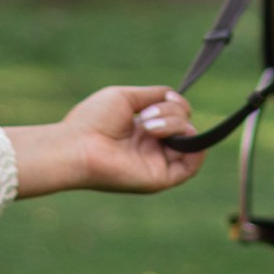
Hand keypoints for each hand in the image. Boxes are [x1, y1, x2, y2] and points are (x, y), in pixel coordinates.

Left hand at [6, 86, 203, 197]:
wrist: (77, 146)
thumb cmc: (93, 121)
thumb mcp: (127, 98)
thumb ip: (154, 95)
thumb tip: (176, 96)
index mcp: (142, 130)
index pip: (176, 115)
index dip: (176, 103)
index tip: (165, 96)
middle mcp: (152, 147)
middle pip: (184, 124)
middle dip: (173, 111)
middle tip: (146, 117)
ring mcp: (157, 162)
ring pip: (189, 139)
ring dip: (176, 124)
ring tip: (148, 125)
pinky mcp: (159, 178)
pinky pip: (191, 166)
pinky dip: (196, 147)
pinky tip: (178, 135)